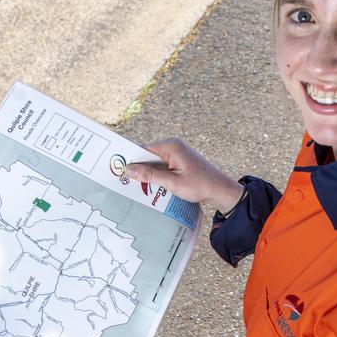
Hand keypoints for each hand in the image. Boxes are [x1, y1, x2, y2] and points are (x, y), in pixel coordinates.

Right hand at [126, 138, 242, 212]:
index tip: (117, 168)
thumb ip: (150, 175)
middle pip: (147, 156)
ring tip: (134, 186)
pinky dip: (155, 176)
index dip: (130, 159)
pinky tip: (149, 187)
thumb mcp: (172, 182)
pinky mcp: (178, 162)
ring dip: (147, 174)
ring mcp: (176, 154)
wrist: (219, 190)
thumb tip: (130, 169)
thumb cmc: (199, 185)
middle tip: (122, 180)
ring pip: (153, 163)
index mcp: (171, 146)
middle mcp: (172, 146)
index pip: (143, 149)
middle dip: (137, 168)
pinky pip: (161, 167)